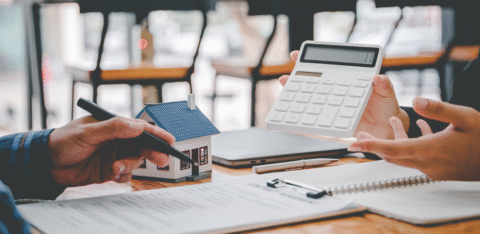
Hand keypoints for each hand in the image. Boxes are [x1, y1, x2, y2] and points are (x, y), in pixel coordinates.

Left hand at [48, 116, 174, 185]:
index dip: (156, 133)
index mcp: (113, 126)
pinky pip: (124, 174)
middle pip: (142, 145)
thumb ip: (113, 128)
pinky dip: (122, 176)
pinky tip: (113, 175)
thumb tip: (137, 125)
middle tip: (161, 160)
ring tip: (116, 169)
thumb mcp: (88, 132)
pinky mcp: (109, 170)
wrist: (45, 164)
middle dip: (152, 153)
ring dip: (129, 166)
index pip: (139, 128)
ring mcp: (113, 155)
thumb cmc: (63, 141)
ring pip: (134, 161)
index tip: (170, 140)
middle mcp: (116, 140)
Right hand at [279, 51, 409, 138]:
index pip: (328, 67)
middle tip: (285, 78)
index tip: (296, 56)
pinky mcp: (334, 120)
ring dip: (298, 96)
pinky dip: (307, 116)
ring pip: (312, 99)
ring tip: (287, 93)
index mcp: (348, 80)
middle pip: (314, 82)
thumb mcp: (387, 92)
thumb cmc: (386, 107)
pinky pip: (319, 117)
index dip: (311, 61)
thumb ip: (383, 84)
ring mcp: (334, 105)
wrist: (387, 130)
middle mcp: (338, 91)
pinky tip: (298, 115)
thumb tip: (377, 78)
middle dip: (297, 78)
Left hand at [349, 97, 479, 180]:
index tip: (354, 144)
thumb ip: (438, 109)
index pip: (392, 149)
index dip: (371, 146)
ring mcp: (434, 168)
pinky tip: (419, 129)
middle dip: (374, 146)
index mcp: (430, 151)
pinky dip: (411, 144)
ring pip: (404, 156)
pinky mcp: (440, 169)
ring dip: (393, 143)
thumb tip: (416, 100)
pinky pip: (418, 157)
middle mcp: (428, 163)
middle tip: (358, 139)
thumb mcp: (464, 118)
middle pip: (392, 156)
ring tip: (387, 126)